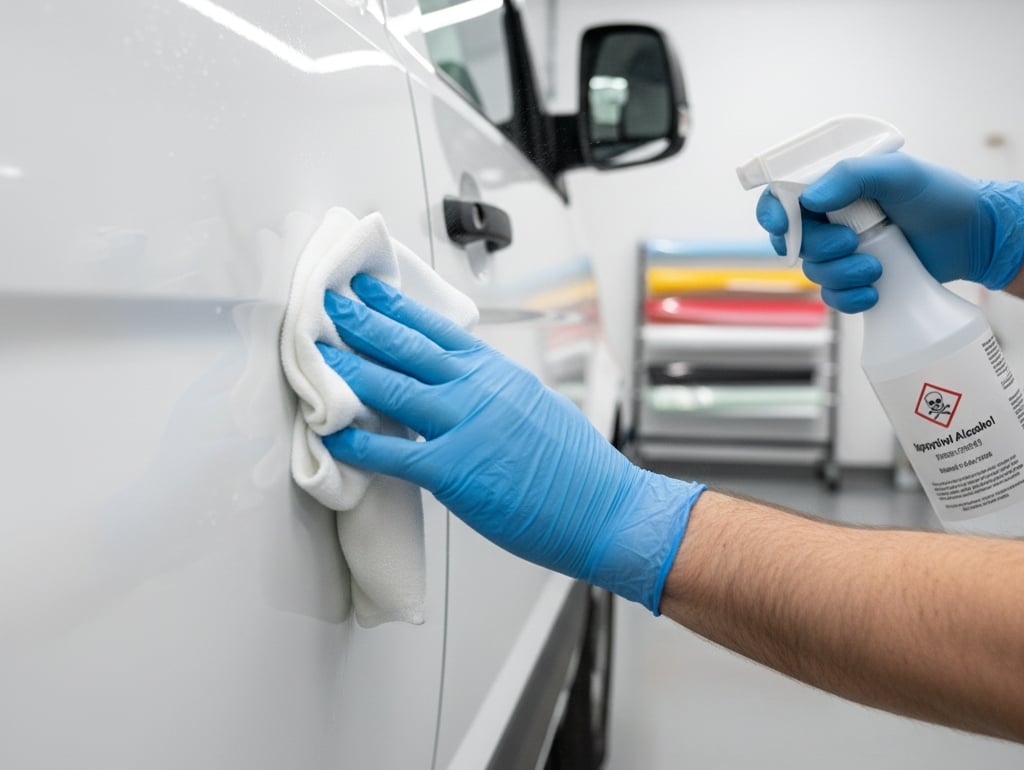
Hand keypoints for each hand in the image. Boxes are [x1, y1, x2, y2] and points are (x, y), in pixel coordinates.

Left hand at [316, 274, 704, 612]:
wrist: (606, 509)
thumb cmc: (577, 468)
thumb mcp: (536, 406)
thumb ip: (493, 391)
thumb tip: (462, 384)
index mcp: (498, 374)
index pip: (438, 328)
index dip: (397, 307)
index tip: (369, 290)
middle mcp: (480, 390)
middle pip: (409, 345)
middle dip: (363, 321)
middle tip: (329, 303)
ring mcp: (466, 426)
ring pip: (394, 386)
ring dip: (349, 366)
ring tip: (318, 349)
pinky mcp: (456, 471)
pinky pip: (393, 452)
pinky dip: (357, 441)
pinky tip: (329, 432)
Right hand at [755, 152, 1023, 311]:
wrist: (971, 236)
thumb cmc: (938, 195)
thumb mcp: (899, 173)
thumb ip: (852, 175)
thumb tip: (811, 198)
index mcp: (832, 189)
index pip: (782, 200)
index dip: (773, 216)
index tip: (783, 227)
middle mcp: (830, 221)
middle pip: (793, 242)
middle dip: (818, 248)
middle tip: (850, 242)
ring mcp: (841, 253)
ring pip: (813, 272)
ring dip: (840, 275)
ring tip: (876, 267)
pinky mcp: (855, 280)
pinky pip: (832, 297)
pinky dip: (848, 298)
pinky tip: (873, 292)